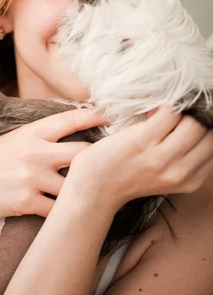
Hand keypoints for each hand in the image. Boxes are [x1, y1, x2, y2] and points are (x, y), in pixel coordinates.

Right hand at [0, 108, 105, 224]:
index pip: (68, 121)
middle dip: (99, 159)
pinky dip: (64, 213)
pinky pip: (58, 209)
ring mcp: (31, 177)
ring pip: (75, 185)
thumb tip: (62, 136)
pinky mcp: (27, 202)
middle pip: (82, 153)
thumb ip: (35, 139)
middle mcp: (34, 152)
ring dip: (83, 192)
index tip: (111, 114)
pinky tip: (69, 215)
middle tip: (115, 163)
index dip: (93, 117)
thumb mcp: (8, 141)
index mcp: (30, 133)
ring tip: (97, 196)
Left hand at [61, 106, 212, 212]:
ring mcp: (161, 157)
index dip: (204, 128)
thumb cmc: (125, 177)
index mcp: (189, 181)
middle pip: (207, 132)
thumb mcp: (164, 176)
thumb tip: (192, 122)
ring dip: (182, 110)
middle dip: (196, 118)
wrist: (94, 188)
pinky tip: (151, 110)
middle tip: (178, 114)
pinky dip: (164, 106)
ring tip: (164, 112)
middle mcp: (180, 171)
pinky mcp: (142, 142)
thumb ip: (183, 158)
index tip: (190, 121)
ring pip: (193, 122)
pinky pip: (169, 113)